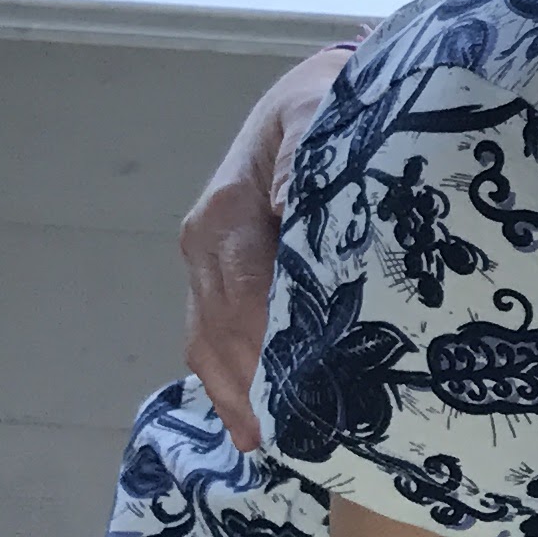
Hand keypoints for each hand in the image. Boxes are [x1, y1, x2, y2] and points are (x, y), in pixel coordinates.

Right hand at [179, 45, 354, 451]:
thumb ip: (313, 160)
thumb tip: (298, 210)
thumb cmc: (329, 106)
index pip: (243, 298)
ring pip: (213, 346)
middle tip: (309, 437)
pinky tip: (260, 429)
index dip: (272, 350)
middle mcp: (208, 247)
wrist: (318, 91)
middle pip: (222, 333)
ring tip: (285, 445)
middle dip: (260, 386)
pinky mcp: (227, 281)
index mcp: (226, 213)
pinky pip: (217, 343)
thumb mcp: (325, 114)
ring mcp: (212, 268)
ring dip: (246, 396)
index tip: (309, 395)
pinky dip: (236, 387)